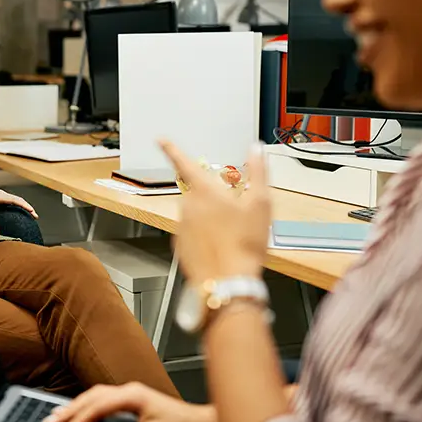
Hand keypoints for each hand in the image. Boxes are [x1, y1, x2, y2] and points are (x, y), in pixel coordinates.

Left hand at [0, 188, 37, 232]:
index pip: (16, 200)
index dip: (25, 206)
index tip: (33, 212)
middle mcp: (0, 194)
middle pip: (18, 200)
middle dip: (27, 207)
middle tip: (35, 216)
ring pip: (14, 200)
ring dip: (22, 206)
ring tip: (29, 215)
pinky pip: (9, 201)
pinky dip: (16, 206)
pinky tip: (17, 213)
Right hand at [42, 383, 215, 421]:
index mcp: (131, 396)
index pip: (95, 407)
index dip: (76, 421)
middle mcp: (129, 391)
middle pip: (90, 397)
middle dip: (68, 410)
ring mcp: (131, 394)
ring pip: (95, 396)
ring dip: (75, 406)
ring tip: (58, 416)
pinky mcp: (134, 400)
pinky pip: (103, 399)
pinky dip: (87, 406)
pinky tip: (81, 412)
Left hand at [159, 140, 270, 285]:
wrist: (229, 281)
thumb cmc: (244, 244)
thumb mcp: (260, 204)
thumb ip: (258, 172)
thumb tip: (255, 149)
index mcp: (205, 191)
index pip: (184, 163)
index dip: (171, 149)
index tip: (161, 140)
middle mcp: (188, 205)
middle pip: (196, 192)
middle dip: (211, 197)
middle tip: (233, 212)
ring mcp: (181, 226)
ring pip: (195, 213)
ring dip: (208, 217)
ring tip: (230, 234)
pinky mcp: (180, 244)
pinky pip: (191, 232)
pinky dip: (203, 235)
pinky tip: (220, 245)